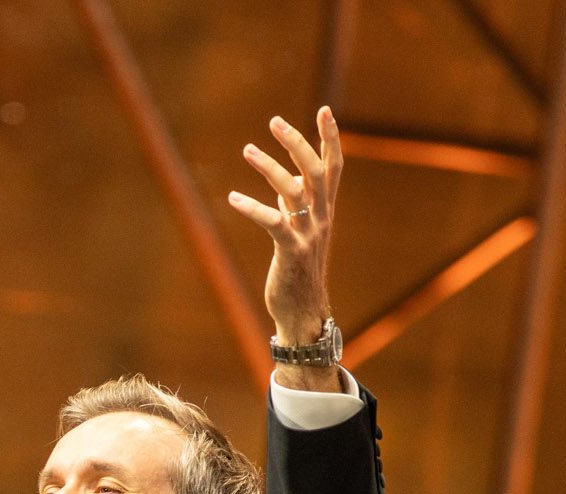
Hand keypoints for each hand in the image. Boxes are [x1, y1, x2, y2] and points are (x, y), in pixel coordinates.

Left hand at [229, 110, 343, 379]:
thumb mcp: (300, 230)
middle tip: (274, 121)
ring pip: (294, 191)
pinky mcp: (291, 253)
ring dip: (270, 167)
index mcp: (325, 209)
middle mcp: (322, 218)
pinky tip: (233, 198)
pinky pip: (273, 223)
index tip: (325, 109)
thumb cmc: (299, 269)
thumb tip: (283, 182)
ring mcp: (309, 235)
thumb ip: (294, 204)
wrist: (303, 313)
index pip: (333, 166)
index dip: (330, 138)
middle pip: (315, 171)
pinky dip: (253, 208)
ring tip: (248, 149)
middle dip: (297, 143)